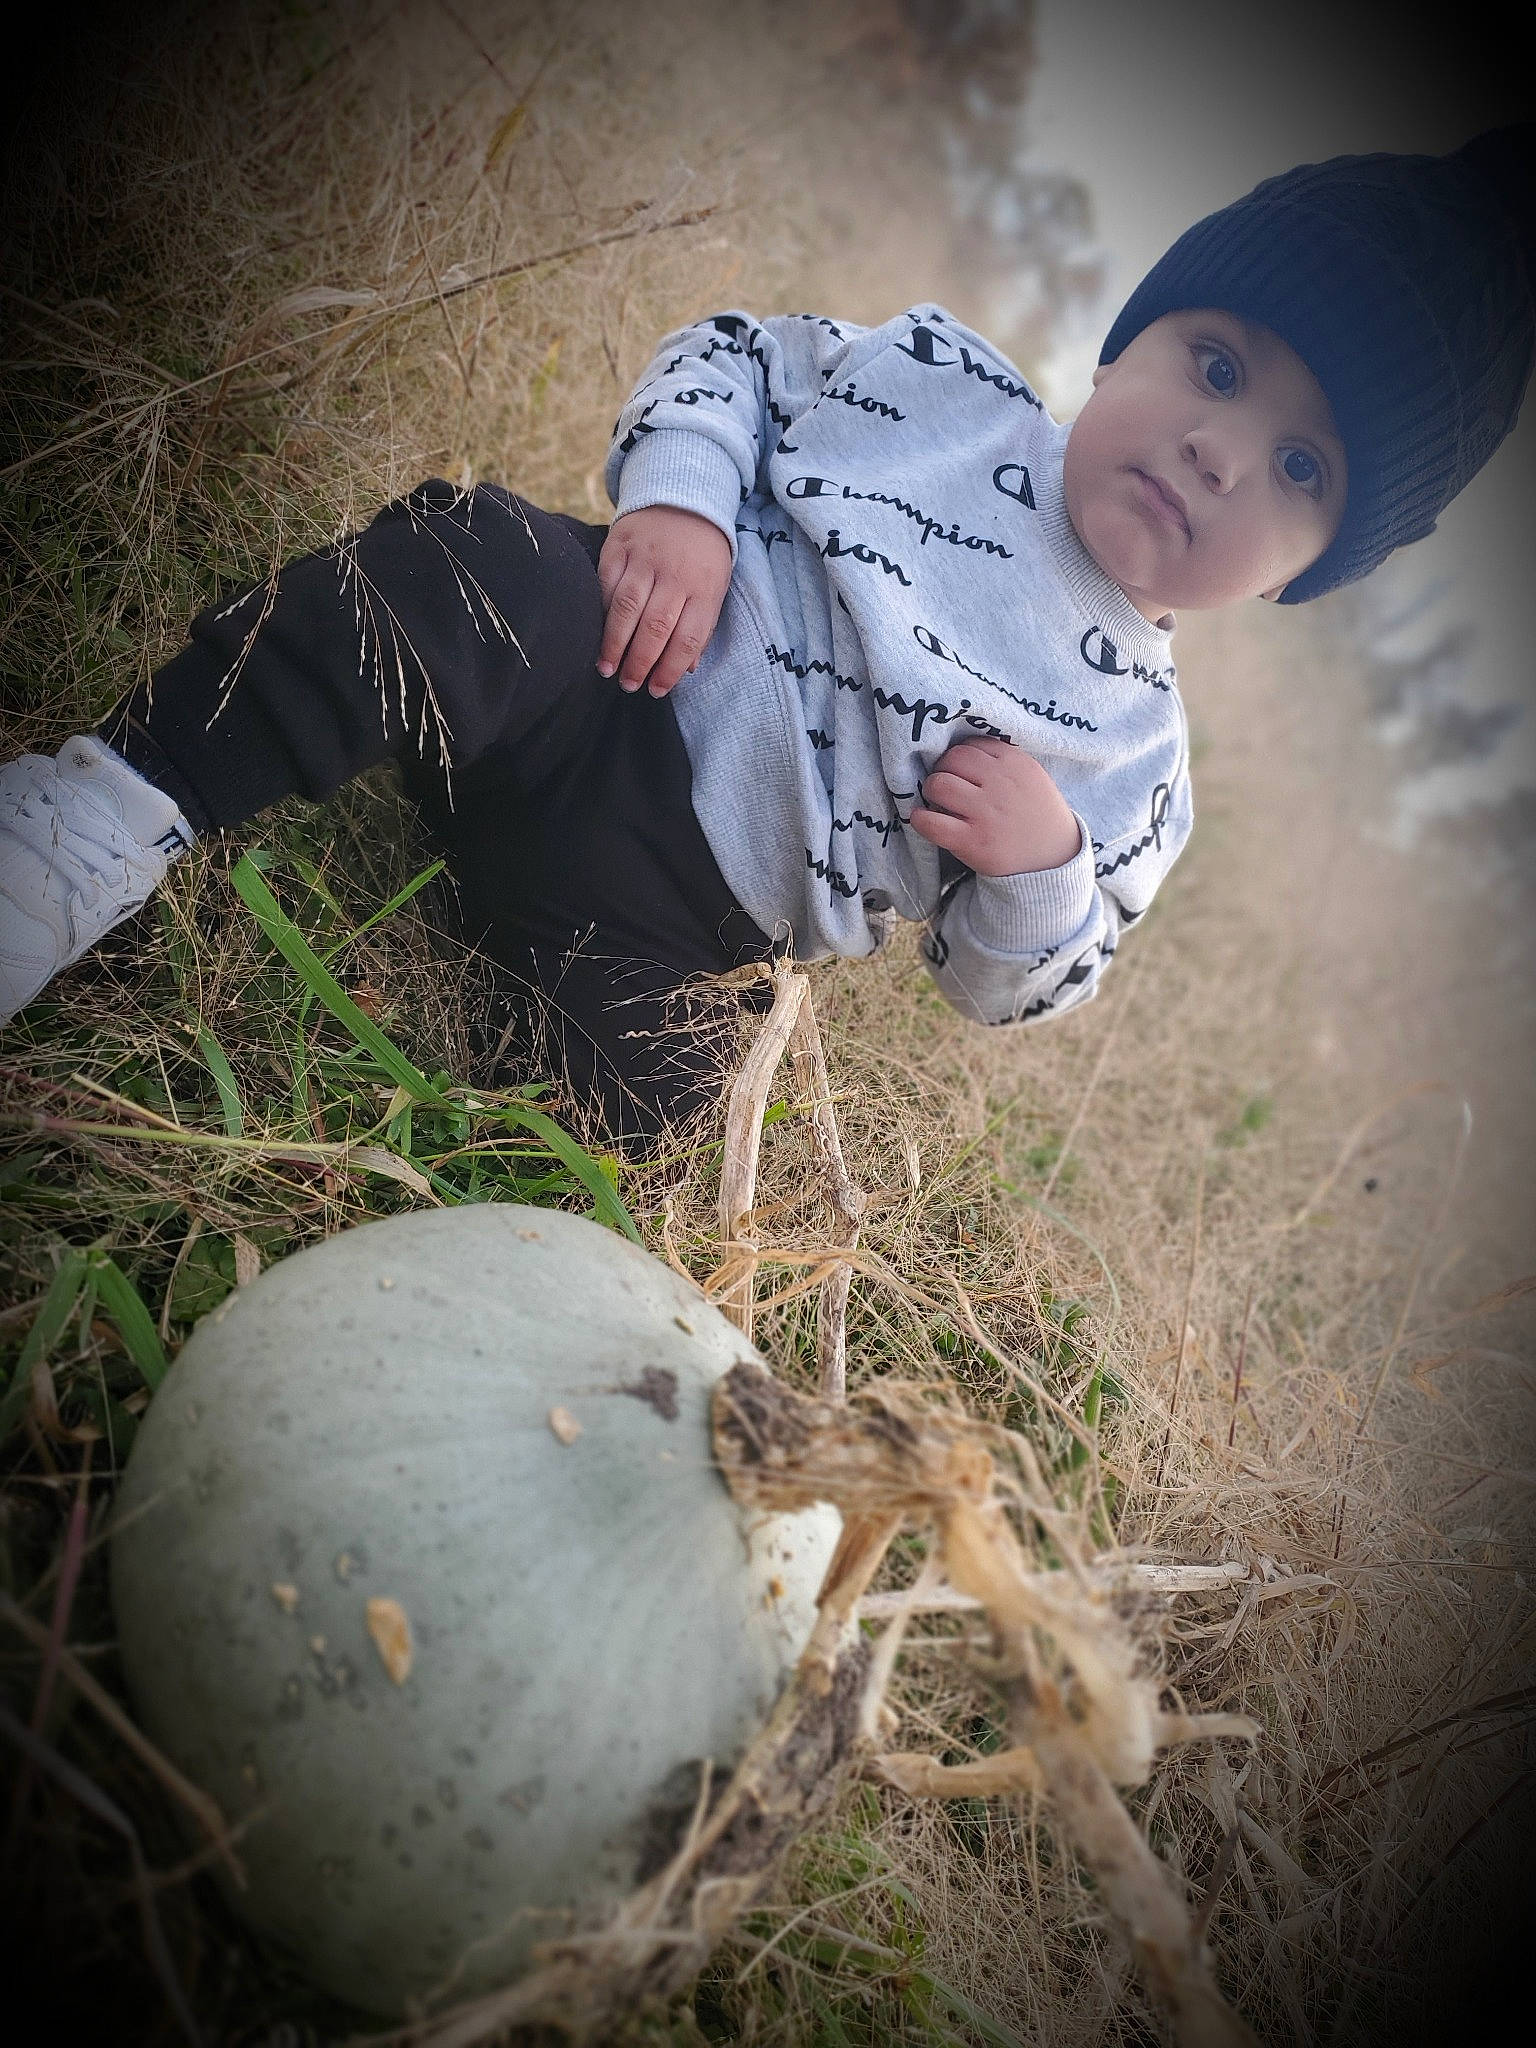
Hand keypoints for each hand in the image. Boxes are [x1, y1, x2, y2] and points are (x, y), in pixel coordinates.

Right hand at [596, 506, 731, 696]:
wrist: (682, 496)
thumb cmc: (701, 553)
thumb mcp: (715, 587)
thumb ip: (701, 627)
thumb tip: (687, 669)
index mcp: (704, 588)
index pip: (687, 638)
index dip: (670, 669)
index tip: (656, 690)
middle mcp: (674, 574)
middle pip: (655, 627)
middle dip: (639, 662)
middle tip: (628, 684)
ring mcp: (645, 559)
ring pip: (626, 608)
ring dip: (614, 644)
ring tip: (607, 668)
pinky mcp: (619, 546)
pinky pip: (606, 584)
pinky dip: (601, 612)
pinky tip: (596, 633)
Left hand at [908, 738, 1081, 875]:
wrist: (1054, 858)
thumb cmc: (1037, 815)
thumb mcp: (1032, 777)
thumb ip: (1003, 761)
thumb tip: (960, 753)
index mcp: (1015, 763)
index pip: (971, 745)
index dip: (959, 757)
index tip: (960, 771)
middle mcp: (1000, 784)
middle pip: (952, 759)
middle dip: (942, 770)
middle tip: (946, 786)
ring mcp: (985, 813)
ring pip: (939, 784)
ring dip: (931, 791)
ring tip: (938, 803)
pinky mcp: (972, 841)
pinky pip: (932, 823)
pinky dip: (921, 819)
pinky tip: (923, 819)